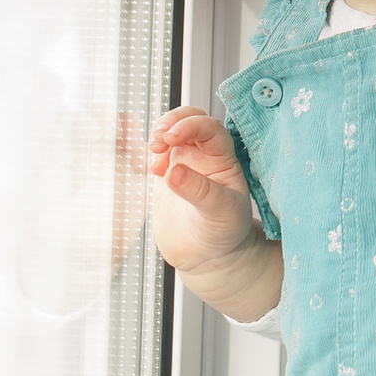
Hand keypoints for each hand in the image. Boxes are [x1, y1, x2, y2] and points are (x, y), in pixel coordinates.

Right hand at [146, 106, 281, 319]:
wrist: (209, 256)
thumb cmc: (225, 233)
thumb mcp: (219, 213)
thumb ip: (199, 192)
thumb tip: (174, 172)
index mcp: (224, 159)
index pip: (209, 127)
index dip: (190, 125)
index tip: (171, 136)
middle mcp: (205, 155)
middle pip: (189, 119)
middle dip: (171, 122)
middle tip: (159, 140)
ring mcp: (185, 163)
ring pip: (171, 132)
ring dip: (159, 134)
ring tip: (154, 153)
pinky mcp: (167, 175)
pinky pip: (157, 152)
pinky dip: (150, 153)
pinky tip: (152, 168)